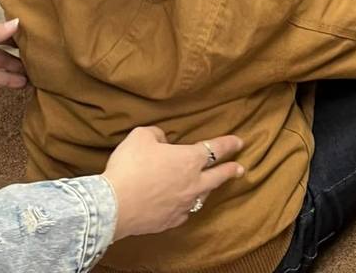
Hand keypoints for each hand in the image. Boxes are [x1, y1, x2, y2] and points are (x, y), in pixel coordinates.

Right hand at [103, 126, 243, 238]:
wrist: (115, 205)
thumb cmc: (130, 166)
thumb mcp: (141, 136)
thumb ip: (157, 134)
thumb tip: (163, 140)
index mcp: (189, 159)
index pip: (215, 148)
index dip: (229, 144)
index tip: (239, 142)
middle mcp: (192, 183)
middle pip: (218, 176)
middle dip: (231, 170)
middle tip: (241, 169)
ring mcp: (183, 205)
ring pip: (202, 196)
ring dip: (208, 189)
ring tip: (210, 186)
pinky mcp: (170, 221)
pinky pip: (185, 212)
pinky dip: (187, 206)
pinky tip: (184, 206)